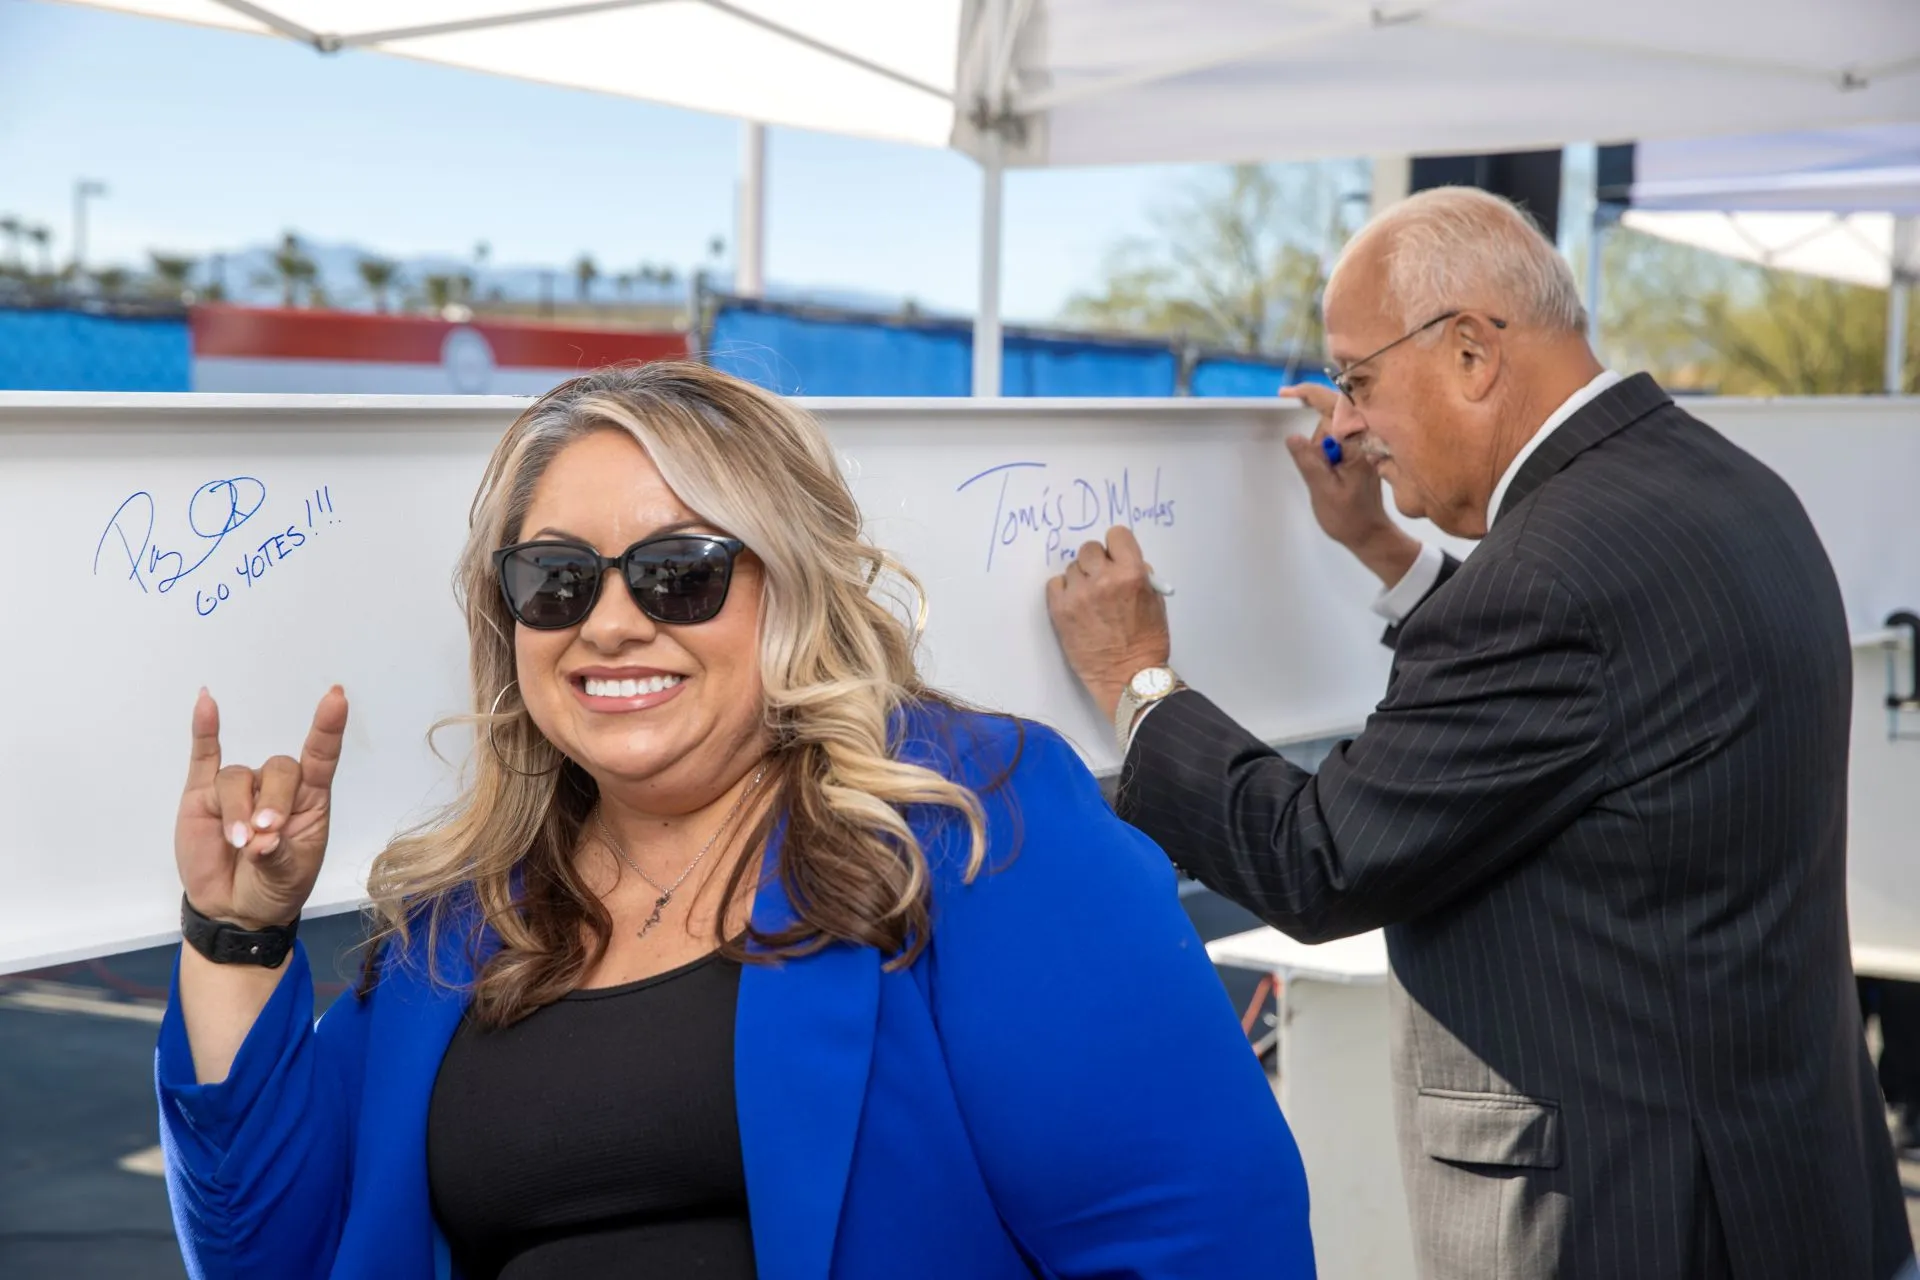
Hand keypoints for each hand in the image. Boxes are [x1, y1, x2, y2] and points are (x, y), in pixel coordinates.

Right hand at [175, 687, 348, 931]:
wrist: (234, 910)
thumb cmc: (273, 888)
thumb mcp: (287, 878)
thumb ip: (278, 856)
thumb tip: (264, 838)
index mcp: (309, 801)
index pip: (321, 758)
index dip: (328, 729)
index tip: (336, 698)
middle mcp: (277, 788)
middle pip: (278, 769)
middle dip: (271, 802)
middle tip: (264, 836)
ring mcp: (240, 790)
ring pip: (238, 777)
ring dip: (238, 809)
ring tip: (239, 843)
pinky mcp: (203, 795)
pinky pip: (204, 755)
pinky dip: (204, 730)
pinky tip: (206, 702)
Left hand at [1045, 526, 1170, 721]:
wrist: (1128, 677)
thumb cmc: (1147, 643)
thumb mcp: (1155, 601)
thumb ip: (1139, 575)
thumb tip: (1122, 561)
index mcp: (1132, 574)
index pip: (1116, 535)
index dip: (1116, 546)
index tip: (1115, 556)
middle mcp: (1103, 580)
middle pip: (1089, 549)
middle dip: (1096, 562)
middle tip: (1101, 580)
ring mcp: (1079, 595)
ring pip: (1071, 568)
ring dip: (1080, 580)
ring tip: (1090, 601)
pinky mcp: (1060, 610)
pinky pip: (1054, 584)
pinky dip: (1063, 592)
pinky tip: (1075, 607)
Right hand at [1279, 382, 1420, 585]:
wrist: (1369, 532)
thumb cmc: (1349, 516)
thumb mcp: (1323, 490)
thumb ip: (1309, 461)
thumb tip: (1293, 437)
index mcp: (1358, 444)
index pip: (1333, 408)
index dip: (1309, 395)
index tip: (1285, 394)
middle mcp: (1363, 438)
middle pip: (1330, 418)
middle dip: (1316, 440)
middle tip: (1317, 472)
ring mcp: (1362, 443)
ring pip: (1330, 429)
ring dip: (1320, 449)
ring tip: (1326, 480)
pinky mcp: (1358, 450)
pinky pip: (1336, 439)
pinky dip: (1325, 450)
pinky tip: (1328, 472)